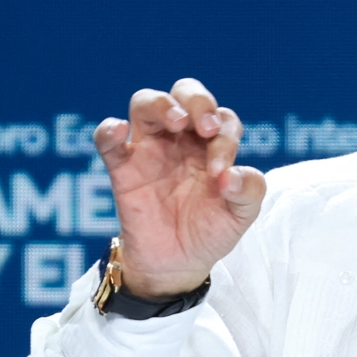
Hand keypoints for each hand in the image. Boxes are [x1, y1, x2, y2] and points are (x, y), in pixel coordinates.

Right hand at [93, 79, 265, 297]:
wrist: (177, 265)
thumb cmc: (211, 230)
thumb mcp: (241, 215)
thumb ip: (249, 191)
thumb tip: (230, 175)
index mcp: (213, 143)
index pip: (222, 119)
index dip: (225, 138)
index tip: (220, 172)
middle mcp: (182, 138)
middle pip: (185, 92)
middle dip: (198, 100)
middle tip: (205, 127)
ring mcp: (150, 149)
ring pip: (146, 103)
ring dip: (162, 104)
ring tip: (176, 122)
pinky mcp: (123, 168)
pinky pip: (107, 139)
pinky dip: (109, 130)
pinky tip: (118, 131)